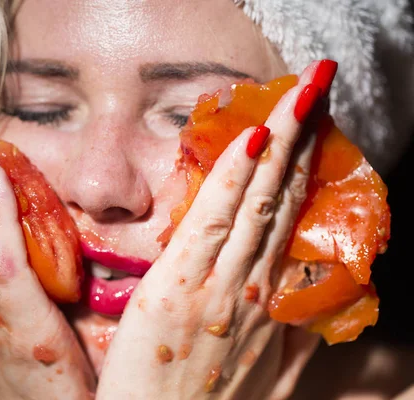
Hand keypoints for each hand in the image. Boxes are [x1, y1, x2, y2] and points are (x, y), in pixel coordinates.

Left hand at [96, 60, 334, 399]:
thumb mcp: (267, 375)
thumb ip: (289, 334)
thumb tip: (306, 303)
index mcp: (269, 302)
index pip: (291, 219)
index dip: (304, 170)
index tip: (313, 130)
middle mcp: (254, 289)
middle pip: (282, 201)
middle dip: (301, 141)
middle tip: (316, 90)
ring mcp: (220, 288)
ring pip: (256, 203)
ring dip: (279, 144)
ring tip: (299, 95)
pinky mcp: (177, 292)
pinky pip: (211, 224)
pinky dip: (233, 181)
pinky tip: (251, 141)